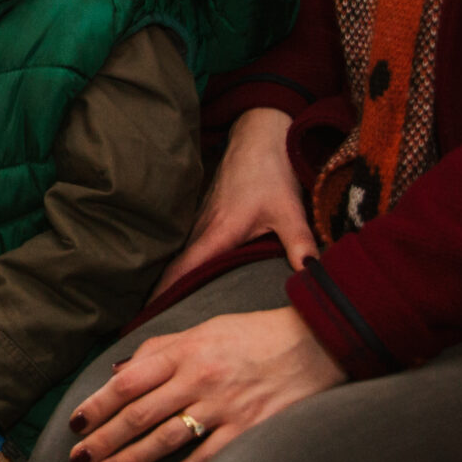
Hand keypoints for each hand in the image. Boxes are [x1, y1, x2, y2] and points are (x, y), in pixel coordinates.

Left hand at [65, 305, 344, 461]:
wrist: (317, 342)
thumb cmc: (254, 335)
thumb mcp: (203, 330)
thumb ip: (160, 350)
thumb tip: (118, 372)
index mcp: (185, 351)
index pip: (128, 382)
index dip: (97, 405)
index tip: (75, 424)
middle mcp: (199, 378)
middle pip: (139, 414)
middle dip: (104, 439)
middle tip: (78, 459)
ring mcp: (225, 407)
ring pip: (166, 439)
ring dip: (131, 460)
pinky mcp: (249, 430)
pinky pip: (207, 459)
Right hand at [151, 107, 317, 298]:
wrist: (258, 137)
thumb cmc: (271, 173)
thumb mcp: (290, 210)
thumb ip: (300, 244)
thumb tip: (313, 275)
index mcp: (219, 232)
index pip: (184, 269)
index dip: (164, 293)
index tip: (149, 316)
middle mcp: (202, 228)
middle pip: (174, 267)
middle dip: (160, 295)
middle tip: (149, 324)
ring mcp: (201, 220)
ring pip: (179, 256)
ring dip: (168, 279)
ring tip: (160, 309)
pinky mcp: (205, 214)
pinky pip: (187, 245)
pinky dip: (180, 264)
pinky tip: (183, 278)